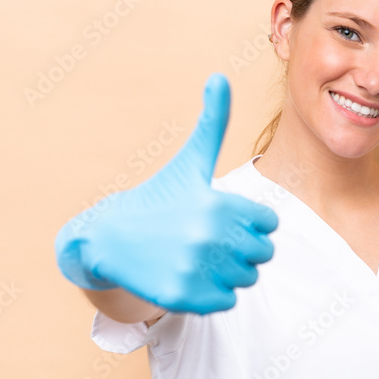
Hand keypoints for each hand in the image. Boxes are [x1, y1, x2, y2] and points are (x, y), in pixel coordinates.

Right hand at [54, 73, 278, 314]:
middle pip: (262, 254)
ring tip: (202, 257)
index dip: (252, 222)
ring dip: (230, 271)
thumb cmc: (159, 197)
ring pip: (247, 280)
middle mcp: (208, 237)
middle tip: (214, 240)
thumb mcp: (189, 162)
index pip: (269, 224)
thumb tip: (220, 76)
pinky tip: (192, 274)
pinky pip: (226, 302)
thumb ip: (213, 123)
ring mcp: (194, 268)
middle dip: (243, 248)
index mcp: (217, 203)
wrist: (108, 238)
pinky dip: (214, 293)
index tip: (227, 217)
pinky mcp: (182, 297)